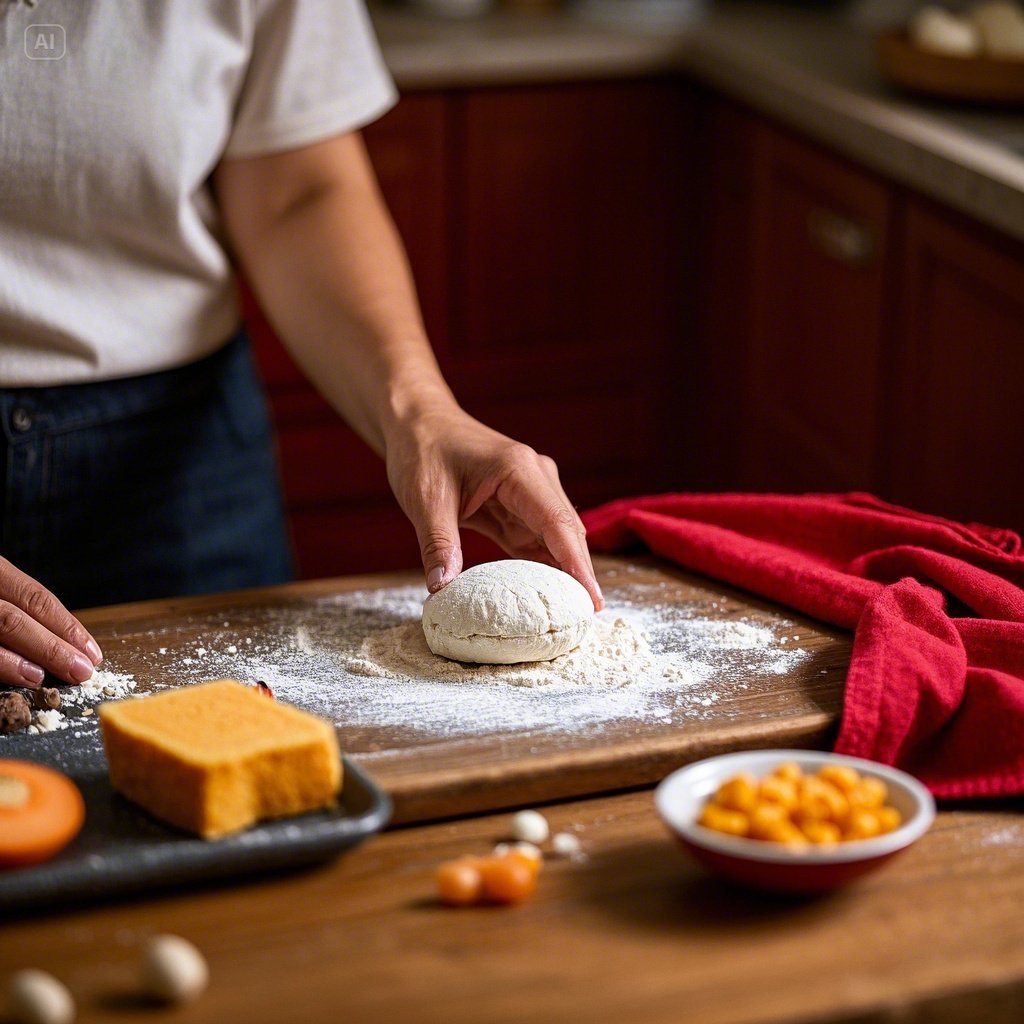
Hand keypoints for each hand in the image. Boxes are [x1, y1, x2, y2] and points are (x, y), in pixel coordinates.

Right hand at [0, 557, 103, 687]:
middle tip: (79, 672)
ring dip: (13, 662)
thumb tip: (64, 645)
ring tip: (41, 678)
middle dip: (50, 648)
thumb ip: (19, 609)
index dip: (66, 626)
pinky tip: (9, 679)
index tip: (91, 653)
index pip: (34, 597)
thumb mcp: (0, 590)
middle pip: (10, 619)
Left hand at [386, 406, 603, 610]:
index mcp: (518, 471)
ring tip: (570, 615)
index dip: (577, 565)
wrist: (418, 423)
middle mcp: (535, 478)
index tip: (591, 601)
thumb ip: (437, 544)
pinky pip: (539, 539)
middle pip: (567, 533)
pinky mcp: (520, 504)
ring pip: (558, 538)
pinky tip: (546, 594)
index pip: (558, 523)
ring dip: (563, 572)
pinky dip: (543, 565)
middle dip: (578, 575)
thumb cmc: (422, 451)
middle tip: (583, 621)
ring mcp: (531, 491)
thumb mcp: (424, 499)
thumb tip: (442, 589)